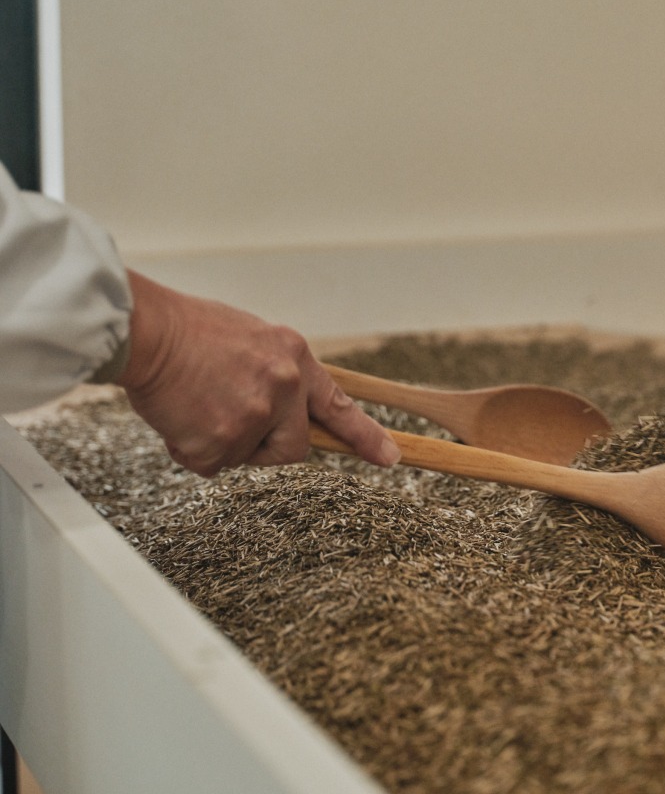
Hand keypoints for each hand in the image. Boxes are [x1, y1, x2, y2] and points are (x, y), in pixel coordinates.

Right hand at [115, 271, 400, 476]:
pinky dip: (190, 449)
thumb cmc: (189, 330)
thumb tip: (282, 406)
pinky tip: (179, 415)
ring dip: (220, 442)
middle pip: (293, 448)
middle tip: (231, 422)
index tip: (390, 457)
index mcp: (295, 358)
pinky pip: (210, 463)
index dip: (366, 436)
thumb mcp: (254, 339)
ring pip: (245, 456)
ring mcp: (254, 417)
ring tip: (195, 403)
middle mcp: (284, 387)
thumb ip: (277, 373)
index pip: (339, 406)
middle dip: (267, 446)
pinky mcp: (220, 442)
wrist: (146, 331)